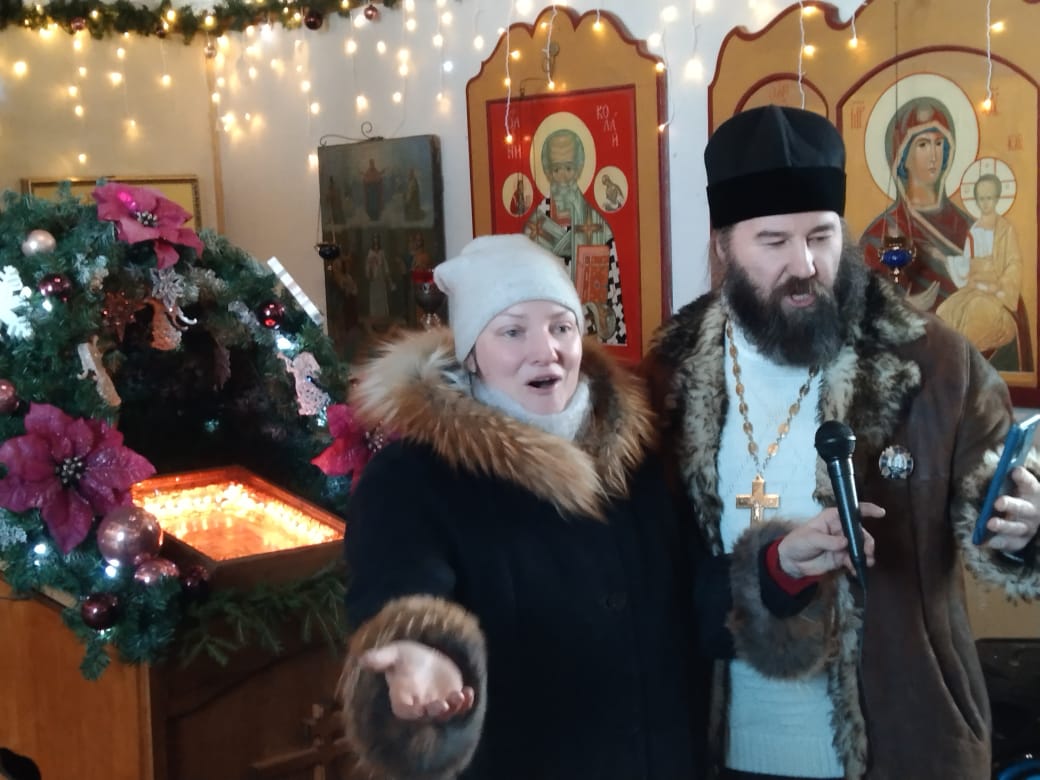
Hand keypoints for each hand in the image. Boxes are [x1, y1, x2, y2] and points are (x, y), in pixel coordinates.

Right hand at [360, 640, 475, 720]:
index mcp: (402, 698)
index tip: (418, 709)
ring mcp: (437, 703)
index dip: (411, 712)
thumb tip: (362, 659)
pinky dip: (466, 703)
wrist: (423, 657)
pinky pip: (460, 706)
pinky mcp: (451, 697)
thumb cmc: (404, 657)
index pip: (404, 710)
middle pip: (427, 715)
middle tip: (443, 704)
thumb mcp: (393, 653)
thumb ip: (380, 658)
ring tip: (460, 695)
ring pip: (446, 713)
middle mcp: (420, 705)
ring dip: (454, 707)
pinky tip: (469, 692)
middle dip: (436, 711)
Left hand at [777, 503, 883, 578]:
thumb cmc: (798, 542)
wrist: (791, 562)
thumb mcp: (810, 538)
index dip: (867, 510)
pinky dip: (858, 565)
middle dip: (867, 541)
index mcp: (832, 518)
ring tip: (866, 562)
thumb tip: (845, 543)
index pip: (851, 511)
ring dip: (865, 555)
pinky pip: (854, 560)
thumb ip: (827, 541)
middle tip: (867, 551)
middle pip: (860, 532)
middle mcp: (841, 529)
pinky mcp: (842, 557)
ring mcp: (843, 544)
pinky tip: (856, 571)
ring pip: (861, 547)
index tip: (881, 513)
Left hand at [984, 466, 1039, 552]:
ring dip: (1004, 526)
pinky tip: (989, 542)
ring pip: (1017, 528)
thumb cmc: (1019, 496)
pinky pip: (1012, 544)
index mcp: (1034, 493)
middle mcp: (1033, 511)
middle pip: (1023, 508)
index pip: (1030, 484)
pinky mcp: (1021, 541)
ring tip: (990, 523)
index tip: (1015, 471)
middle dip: (1011, 505)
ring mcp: (1028, 527)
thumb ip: (1009, 481)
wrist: (1034, 519)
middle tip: (998, 502)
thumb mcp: (1018, 488)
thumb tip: (998, 472)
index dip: (1023, 478)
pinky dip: (1001, 543)